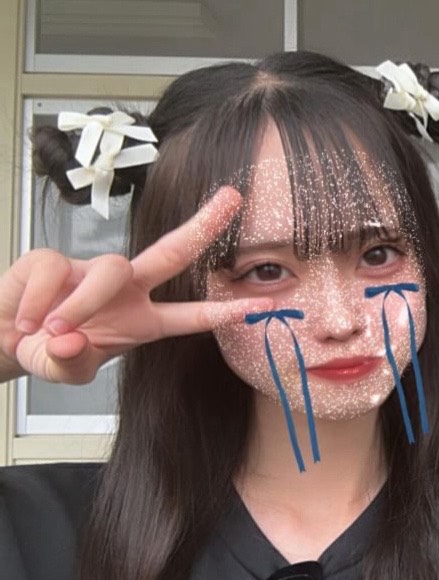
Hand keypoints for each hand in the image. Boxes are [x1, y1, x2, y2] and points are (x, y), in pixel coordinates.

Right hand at [0, 188, 272, 383]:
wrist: (3, 336)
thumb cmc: (47, 350)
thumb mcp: (64, 368)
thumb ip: (71, 363)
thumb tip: (71, 342)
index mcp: (141, 320)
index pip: (190, 316)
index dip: (223, 312)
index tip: (259, 306)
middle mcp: (125, 289)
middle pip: (173, 251)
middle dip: (204, 225)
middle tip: (233, 199)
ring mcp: (90, 269)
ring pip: (111, 269)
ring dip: (83, 303)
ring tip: (54, 330)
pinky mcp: (52, 259)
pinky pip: (53, 271)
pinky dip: (38, 301)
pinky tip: (27, 321)